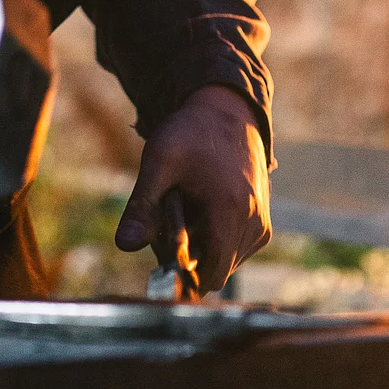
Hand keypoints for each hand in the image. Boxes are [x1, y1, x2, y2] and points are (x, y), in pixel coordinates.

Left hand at [114, 84, 270, 293]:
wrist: (226, 113)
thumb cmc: (191, 135)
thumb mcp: (159, 163)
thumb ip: (142, 207)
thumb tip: (125, 245)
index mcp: (231, 211)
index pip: (211, 276)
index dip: (183, 274)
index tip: (162, 250)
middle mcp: (255, 223)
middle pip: (215, 272)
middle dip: (189, 258)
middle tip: (171, 218)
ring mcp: (263, 225)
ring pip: (225, 264)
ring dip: (202, 248)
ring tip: (189, 208)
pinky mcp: (264, 224)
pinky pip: (236, 252)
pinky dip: (217, 241)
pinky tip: (204, 210)